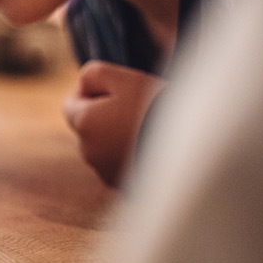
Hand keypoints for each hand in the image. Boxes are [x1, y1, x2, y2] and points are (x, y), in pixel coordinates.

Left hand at [62, 60, 162, 187]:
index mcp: (83, 123)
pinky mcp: (125, 187)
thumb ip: (93, 75)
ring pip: (105, 148)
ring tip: (151, 130)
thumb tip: (82, 86)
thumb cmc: (156, 107)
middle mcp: (87, 151)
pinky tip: (155, 150)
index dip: (92, 92)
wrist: (191, 147)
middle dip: (106, 117)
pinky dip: (132, 157)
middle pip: (89, 127)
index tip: (117, 90)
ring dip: (119, 138)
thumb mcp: (124, 78)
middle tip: (140, 109)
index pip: (70, 104)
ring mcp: (105, 172)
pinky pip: (122, 166)